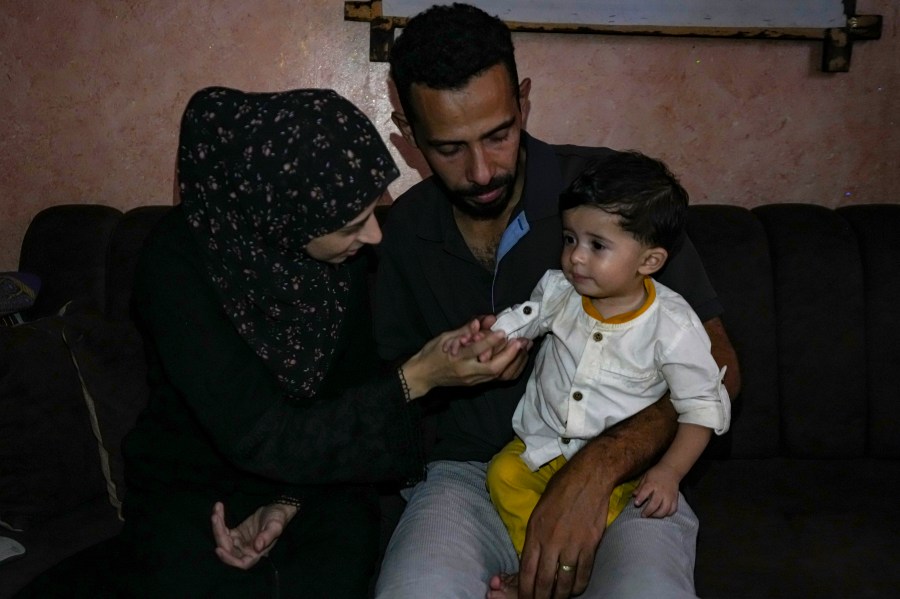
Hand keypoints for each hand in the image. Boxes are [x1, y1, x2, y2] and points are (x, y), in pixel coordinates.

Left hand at [211, 501, 297, 569]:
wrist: (277, 509)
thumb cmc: (279, 519)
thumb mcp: (275, 526)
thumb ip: (267, 536)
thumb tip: (258, 546)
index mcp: (257, 554)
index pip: (240, 563)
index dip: (228, 559)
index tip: (219, 549)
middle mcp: (246, 552)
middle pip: (227, 550)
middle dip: (219, 534)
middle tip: (216, 517)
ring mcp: (239, 543)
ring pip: (223, 540)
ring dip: (217, 526)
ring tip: (217, 510)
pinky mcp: (236, 534)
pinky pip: (223, 531)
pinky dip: (219, 521)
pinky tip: (218, 510)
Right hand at [401, 320, 529, 398]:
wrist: (424, 375)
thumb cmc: (432, 353)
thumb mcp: (444, 337)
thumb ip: (464, 330)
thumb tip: (480, 321)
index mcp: (455, 359)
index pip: (475, 351)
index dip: (490, 341)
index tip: (502, 332)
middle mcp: (466, 372)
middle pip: (492, 368)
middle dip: (510, 355)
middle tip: (522, 341)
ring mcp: (473, 381)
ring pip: (499, 375)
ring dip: (515, 361)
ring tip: (525, 347)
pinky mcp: (478, 384)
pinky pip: (500, 378)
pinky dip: (512, 368)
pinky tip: (520, 358)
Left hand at [518, 454, 609, 598]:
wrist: (590, 476)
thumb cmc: (562, 488)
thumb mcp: (539, 510)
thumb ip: (535, 535)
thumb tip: (531, 557)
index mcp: (535, 531)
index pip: (526, 570)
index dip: (525, 589)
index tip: (525, 598)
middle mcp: (552, 541)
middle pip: (543, 581)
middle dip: (539, 598)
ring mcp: (572, 544)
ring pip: (564, 582)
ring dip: (559, 596)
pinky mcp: (590, 545)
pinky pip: (583, 573)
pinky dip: (578, 585)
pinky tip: (574, 589)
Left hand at [633, 463, 679, 517]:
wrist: (671, 470)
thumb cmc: (656, 474)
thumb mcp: (646, 477)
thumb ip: (640, 487)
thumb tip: (634, 495)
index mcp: (652, 483)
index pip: (645, 491)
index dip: (640, 498)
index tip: (636, 504)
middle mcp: (661, 490)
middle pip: (655, 503)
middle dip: (648, 511)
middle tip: (643, 515)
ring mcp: (669, 496)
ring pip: (665, 509)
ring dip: (657, 515)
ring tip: (652, 516)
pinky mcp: (675, 499)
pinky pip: (673, 509)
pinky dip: (667, 514)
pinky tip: (662, 514)